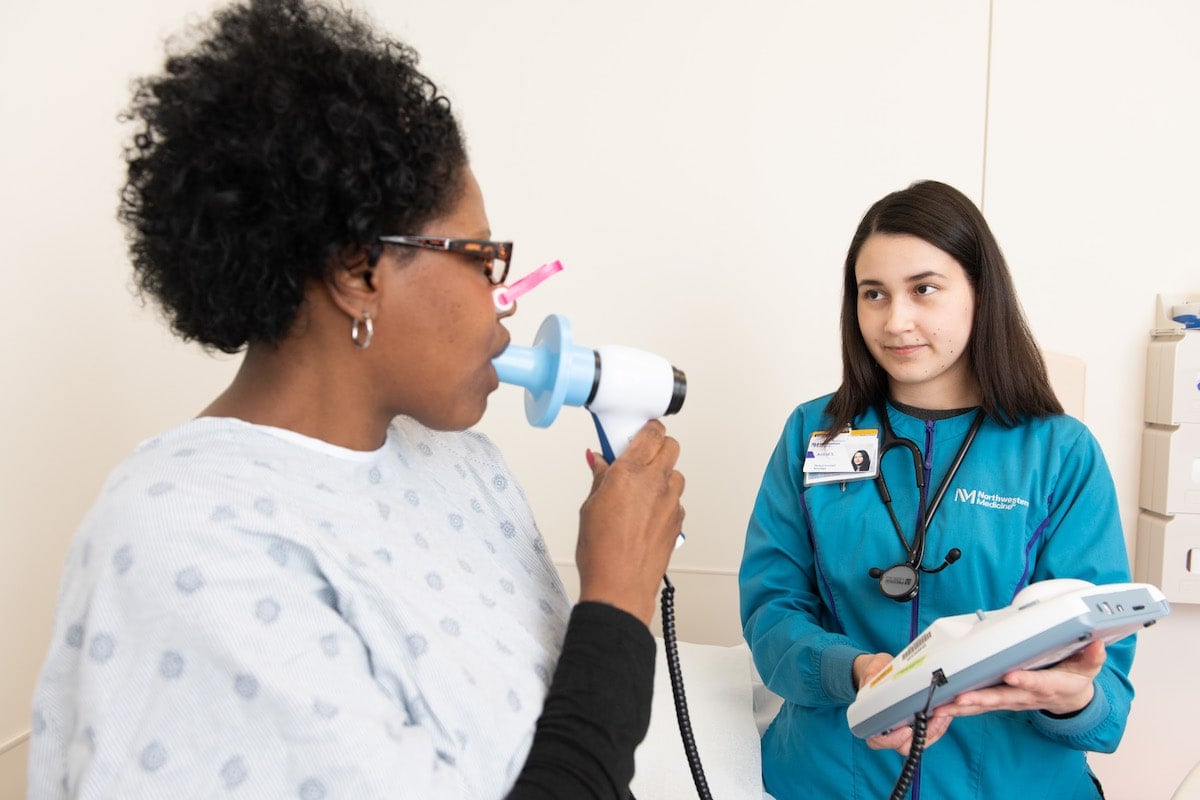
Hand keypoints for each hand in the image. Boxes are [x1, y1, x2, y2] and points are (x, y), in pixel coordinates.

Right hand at [576, 420, 684, 625]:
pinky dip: (664, 500)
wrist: (620, 586)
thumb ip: (600, 478)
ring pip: (676, 474)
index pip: (651, 432)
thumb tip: (599, 461)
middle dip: (656, 447)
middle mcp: (656, 483)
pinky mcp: (678, 521)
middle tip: (638, 456)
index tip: (636, 431)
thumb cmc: (602, 552)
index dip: (646, 428)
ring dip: (662, 475)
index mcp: (630, 472)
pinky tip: (645, 513)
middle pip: (670, 446)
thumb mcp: (589, 507)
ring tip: (640, 490)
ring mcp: (671, 502)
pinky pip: (676, 500)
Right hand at [854, 652, 951, 754]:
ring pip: (920, 741)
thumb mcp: (870, 672)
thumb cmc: (875, 675)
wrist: (883, 671)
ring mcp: (904, 729)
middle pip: (905, 746)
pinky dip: (939, 725)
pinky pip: (929, 733)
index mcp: (871, 722)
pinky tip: (945, 712)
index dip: (893, 739)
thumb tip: (870, 679)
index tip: (906, 729)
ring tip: (943, 712)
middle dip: (922, 735)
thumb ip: (869, 676)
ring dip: (935, 730)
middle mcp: (888, 730)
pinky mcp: (917, 724)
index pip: (878, 740)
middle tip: (935, 718)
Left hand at [932, 640, 1105, 720]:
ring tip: (944, 706)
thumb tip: (1097, 643)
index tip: (1012, 676)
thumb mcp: (1089, 667)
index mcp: (1051, 686)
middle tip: (963, 697)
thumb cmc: (1075, 679)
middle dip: (983, 698)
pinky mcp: (1003, 701)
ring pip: (988, 704)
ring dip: (966, 706)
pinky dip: (962, 709)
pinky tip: (943, 708)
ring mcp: (1014, 700)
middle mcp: (1029, 696)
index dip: (1026, 681)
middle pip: (1004, 698)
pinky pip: (981, 706)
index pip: (1038, 683)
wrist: (1071, 700)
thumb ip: (1092, 656)